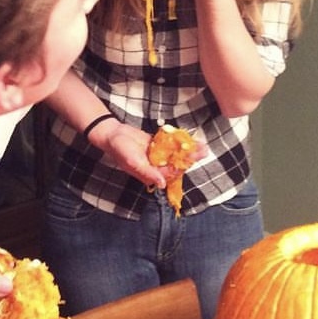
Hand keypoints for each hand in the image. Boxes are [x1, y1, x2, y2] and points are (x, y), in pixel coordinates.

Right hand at [89, 120, 208, 188]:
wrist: (113, 134)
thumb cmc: (120, 149)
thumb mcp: (132, 160)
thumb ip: (146, 172)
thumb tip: (161, 184)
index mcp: (151, 174)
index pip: (170, 173)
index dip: (182, 166)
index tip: (193, 158)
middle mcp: (156, 167)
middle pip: (177, 164)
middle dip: (190, 158)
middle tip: (204, 151)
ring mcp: (158, 157)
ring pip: (176, 155)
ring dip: (189, 151)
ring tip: (203, 146)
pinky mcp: (158, 147)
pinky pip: (171, 146)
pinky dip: (181, 143)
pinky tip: (192, 139)